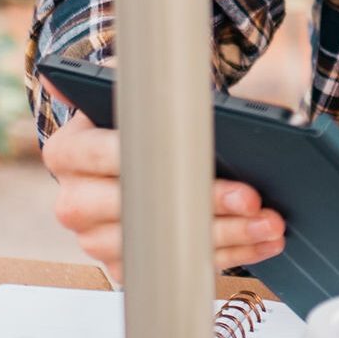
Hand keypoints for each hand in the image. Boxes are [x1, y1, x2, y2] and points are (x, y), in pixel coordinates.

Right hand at [40, 107, 285, 280]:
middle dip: (205, 207)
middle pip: (141, 211)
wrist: (130, 151)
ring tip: (270, 225)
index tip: (208, 160)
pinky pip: (177, 267)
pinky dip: (227, 256)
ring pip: (164, 246)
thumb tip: (163, 71)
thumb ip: (146, 85)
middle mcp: (74, 202)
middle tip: (254, 201)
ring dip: (226, 238)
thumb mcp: (139, 93)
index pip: (108, 156)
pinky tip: (262, 243)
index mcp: (68, 153)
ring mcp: (95, 240)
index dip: (163, 160)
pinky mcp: (123, 266)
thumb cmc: (141, 119)